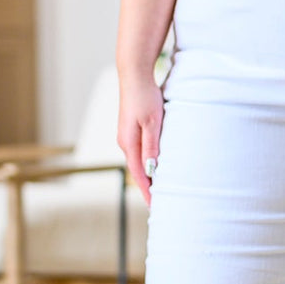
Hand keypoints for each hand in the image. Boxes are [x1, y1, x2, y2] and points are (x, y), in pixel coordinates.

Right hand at [117, 73, 164, 206]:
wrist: (134, 76)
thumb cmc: (145, 97)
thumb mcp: (152, 122)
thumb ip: (152, 146)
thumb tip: (151, 171)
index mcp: (129, 144)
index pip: (139, 175)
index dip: (148, 192)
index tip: (156, 207)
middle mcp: (125, 143)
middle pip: (137, 172)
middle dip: (147, 189)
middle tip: (159, 205)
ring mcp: (127, 137)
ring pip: (138, 163)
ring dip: (148, 177)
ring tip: (159, 191)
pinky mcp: (131, 130)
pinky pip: (140, 153)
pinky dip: (147, 164)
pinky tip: (155, 168)